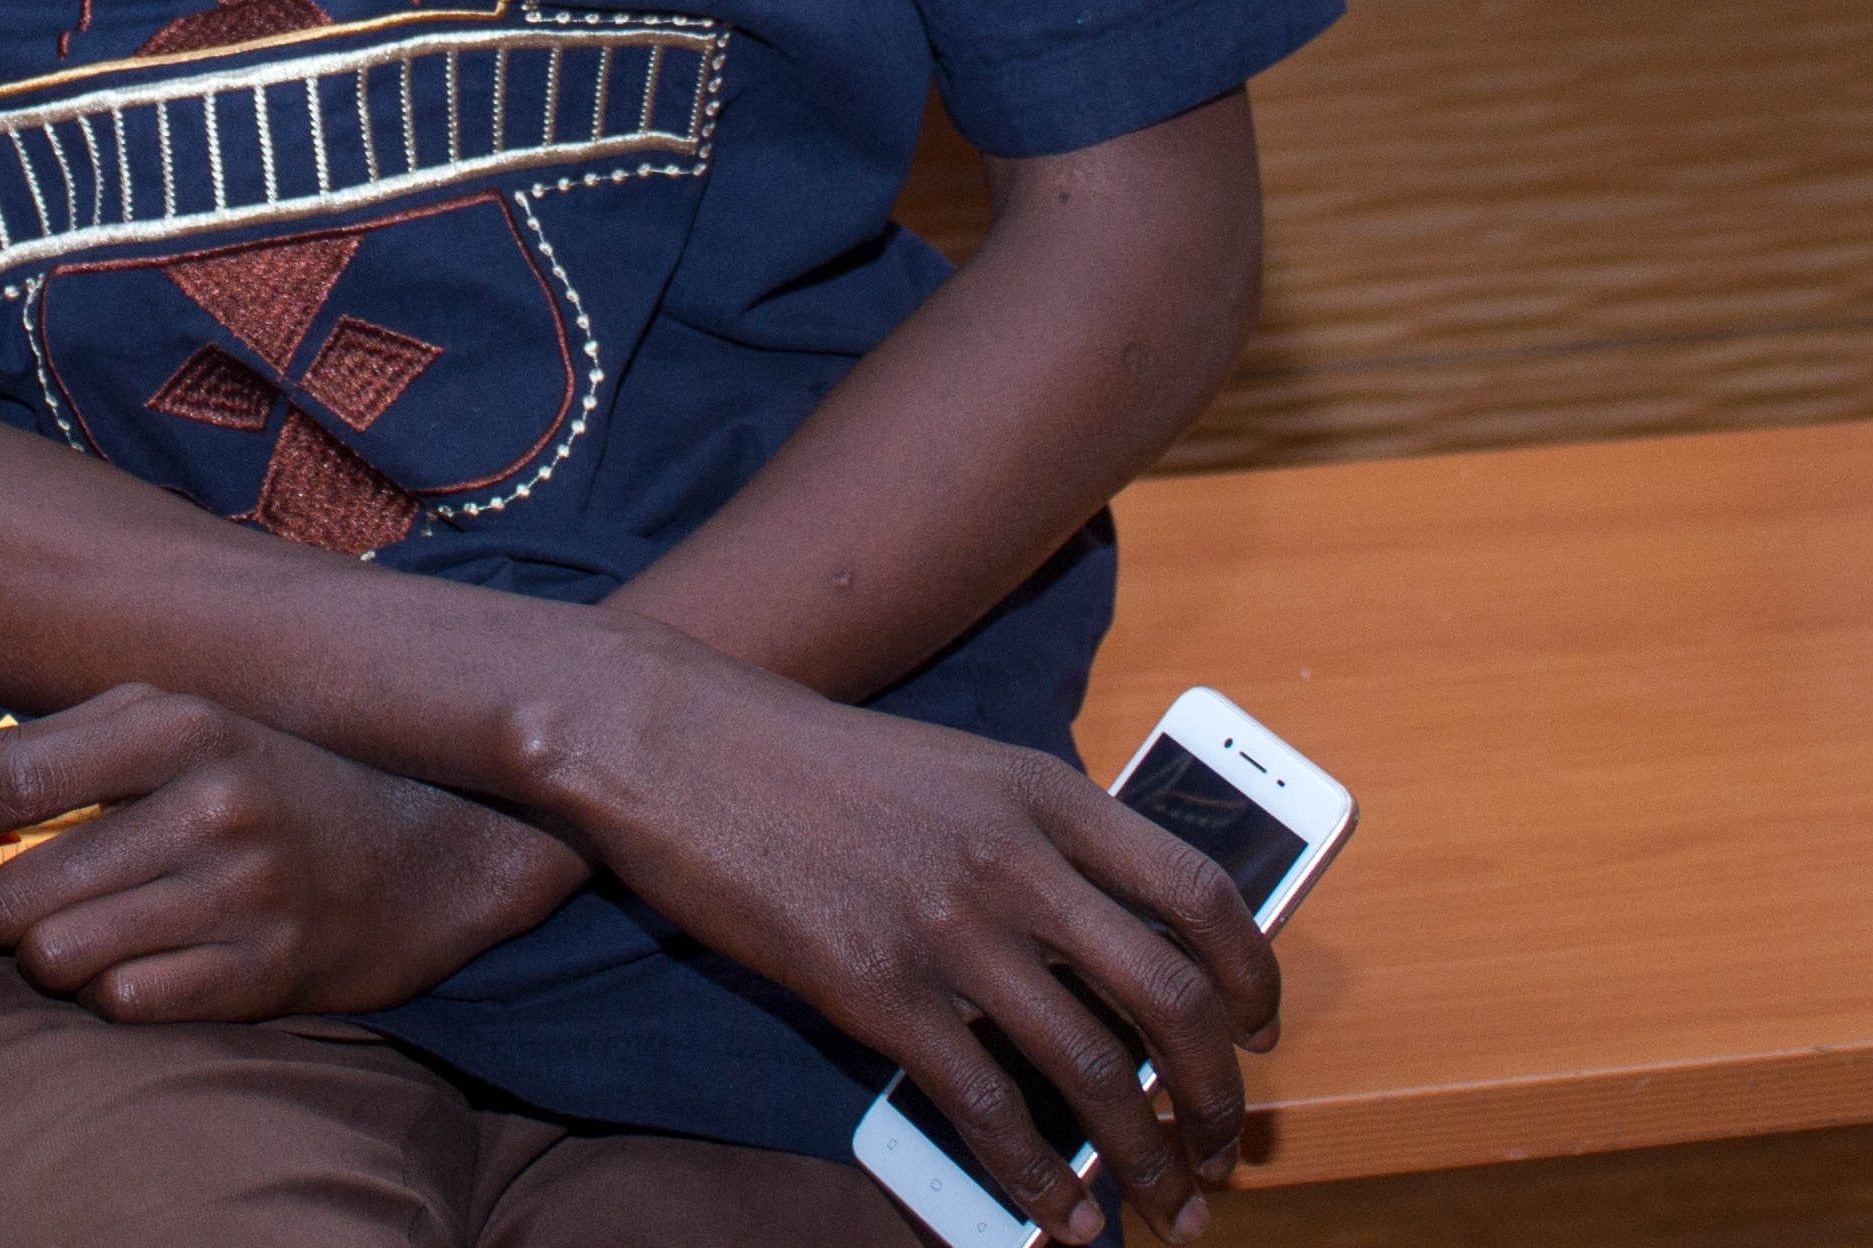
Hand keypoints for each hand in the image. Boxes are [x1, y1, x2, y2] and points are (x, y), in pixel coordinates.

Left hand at [0, 685, 588, 1023]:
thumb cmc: (270, 771)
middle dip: (1, 903)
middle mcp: (213, 806)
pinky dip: (115, 988)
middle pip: (21, 893)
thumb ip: (48, 742)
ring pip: (58, 961)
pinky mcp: (259, 978)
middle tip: (29, 888)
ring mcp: (240, 898)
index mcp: (185, 724)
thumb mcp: (173, 721)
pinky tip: (149, 954)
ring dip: (52, 951)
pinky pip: (121, 1005)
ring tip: (89, 921)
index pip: (17, 777)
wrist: (420, 849)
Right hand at [550, 629, 1281, 1247]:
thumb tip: (1114, 948)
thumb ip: (1036, 839)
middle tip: (1217, 1150)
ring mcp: (949, 928)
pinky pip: (991, 1113)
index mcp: (1043, 790)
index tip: (1261, 1033)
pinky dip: (1041, 1184)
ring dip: (1145, 1161)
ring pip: (1095, 1074)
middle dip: (1215, 1098)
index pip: (1197, 895)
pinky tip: (1061, 1216)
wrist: (684, 746)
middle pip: (1171, 1000)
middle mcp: (1015, 858)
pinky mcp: (879, 993)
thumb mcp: (956, 771)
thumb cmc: (816, 764)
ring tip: (1164, 1206)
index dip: (1252, 978)